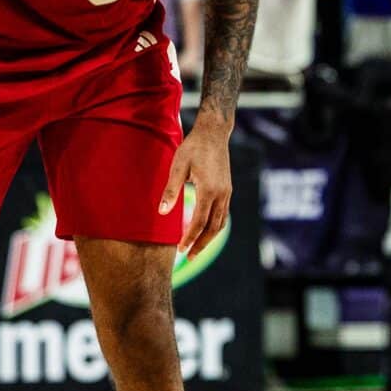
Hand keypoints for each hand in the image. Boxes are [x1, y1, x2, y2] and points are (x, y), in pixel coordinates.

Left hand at [160, 112, 233, 257]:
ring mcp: (227, 192)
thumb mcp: (178, 166)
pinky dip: (215, 227)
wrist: (214, 133)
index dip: (189, 238)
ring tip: (197, 248)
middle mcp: (221, 194)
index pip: (199, 222)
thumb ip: (171, 190)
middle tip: (189, 257)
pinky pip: (223, 214)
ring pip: (221, 223)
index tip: (179, 249)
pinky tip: (205, 230)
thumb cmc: (193, 148)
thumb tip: (162, 212)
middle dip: (201, 245)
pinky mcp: (228, 189)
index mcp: (209, 190)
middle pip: (213, 228)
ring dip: (209, 238)